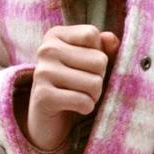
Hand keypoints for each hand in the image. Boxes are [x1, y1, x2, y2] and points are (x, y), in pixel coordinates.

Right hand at [24, 25, 119, 151]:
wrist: (48, 118)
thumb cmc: (75, 83)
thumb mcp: (91, 61)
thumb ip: (105, 47)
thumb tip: (111, 39)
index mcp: (55, 35)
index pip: (92, 34)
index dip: (99, 54)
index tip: (84, 65)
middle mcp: (46, 49)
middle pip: (99, 60)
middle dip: (99, 77)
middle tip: (83, 85)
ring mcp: (42, 72)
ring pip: (95, 83)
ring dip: (94, 95)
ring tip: (80, 95)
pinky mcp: (43, 96)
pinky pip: (84, 101)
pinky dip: (86, 108)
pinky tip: (75, 107)